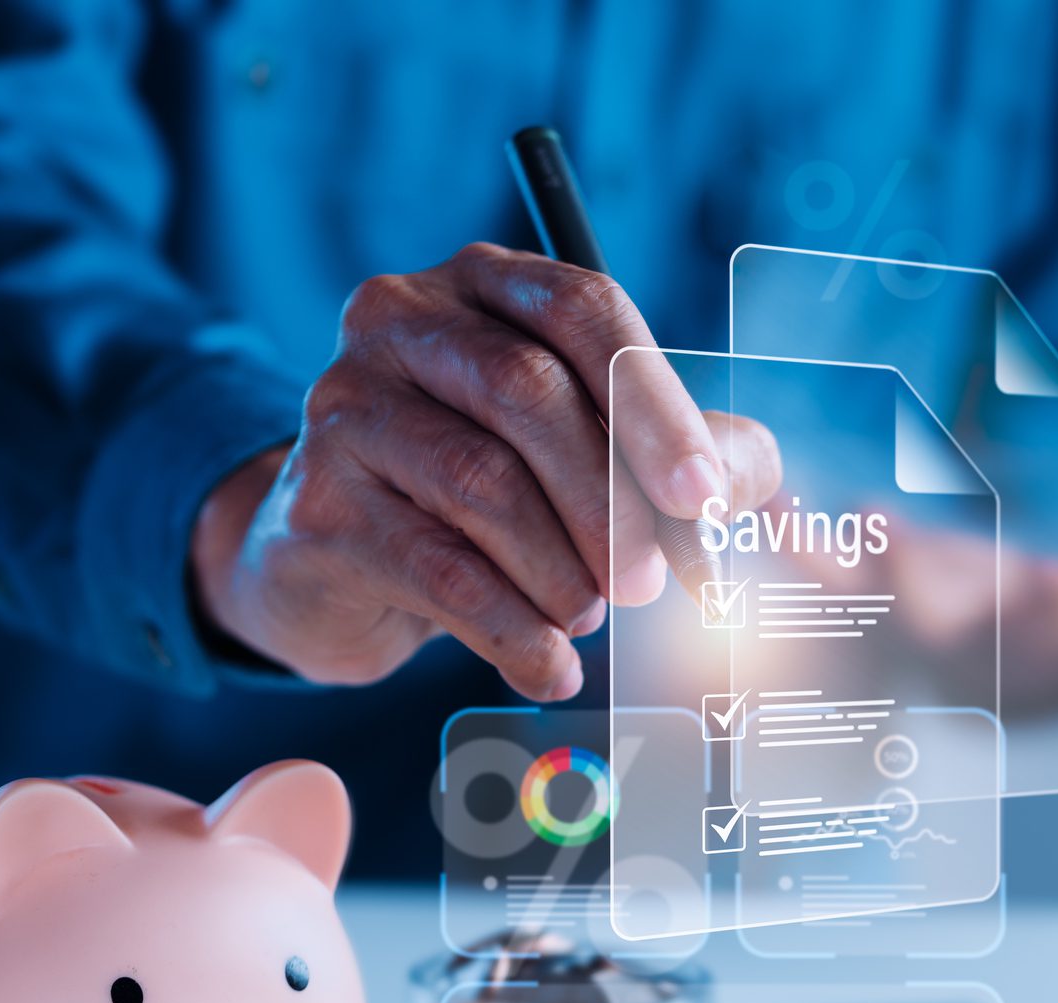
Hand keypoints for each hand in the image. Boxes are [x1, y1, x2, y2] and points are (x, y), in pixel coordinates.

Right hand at [191, 244, 781, 698]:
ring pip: (482, 481)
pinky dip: (512, 628)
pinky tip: (550, 665)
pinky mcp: (316, 503)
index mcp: (485, 283)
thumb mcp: (589, 454)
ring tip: (589, 616)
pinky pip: (436, 567)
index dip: (654, 406)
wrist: (341, 560)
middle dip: (611, 503)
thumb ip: (680, 457)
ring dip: (562, 570)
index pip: (583, 311)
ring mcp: (344, 405)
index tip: (702, 498)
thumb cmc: (486, 491)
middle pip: (529, 395)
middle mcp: (401, 320)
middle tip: (652, 585)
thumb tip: (742, 488)